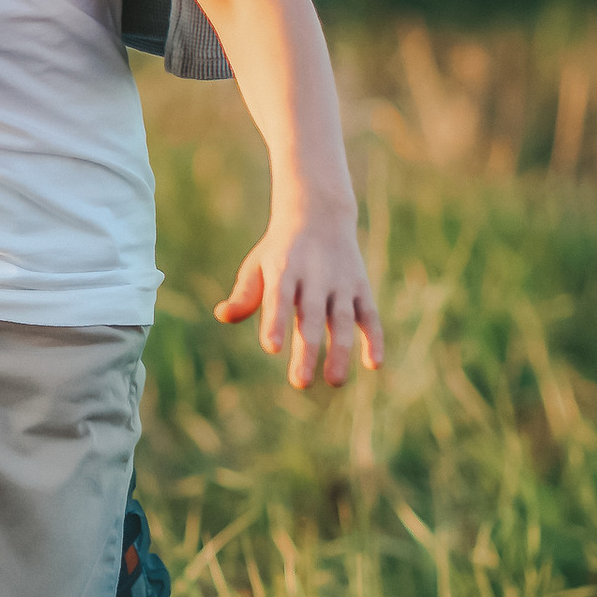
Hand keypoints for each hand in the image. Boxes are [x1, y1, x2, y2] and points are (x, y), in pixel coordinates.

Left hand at [215, 203, 385, 390]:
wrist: (319, 213)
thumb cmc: (280, 249)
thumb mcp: (259, 264)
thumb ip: (245, 294)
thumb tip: (222, 315)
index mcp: (284, 268)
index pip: (279, 297)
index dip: (275, 321)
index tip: (271, 348)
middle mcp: (315, 275)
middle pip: (311, 316)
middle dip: (307, 349)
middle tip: (299, 383)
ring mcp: (340, 281)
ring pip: (343, 319)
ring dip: (341, 351)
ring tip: (334, 381)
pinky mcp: (360, 287)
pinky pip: (370, 315)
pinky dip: (374, 337)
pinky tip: (373, 364)